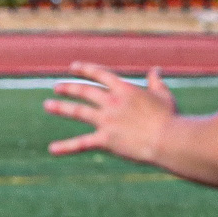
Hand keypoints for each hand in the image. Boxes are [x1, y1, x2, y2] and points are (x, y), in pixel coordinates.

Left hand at [43, 62, 176, 163]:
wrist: (168, 139)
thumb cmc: (170, 118)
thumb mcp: (163, 95)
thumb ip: (156, 82)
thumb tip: (155, 70)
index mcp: (124, 89)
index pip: (100, 74)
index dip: (85, 69)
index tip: (73, 67)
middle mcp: (111, 102)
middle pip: (84, 91)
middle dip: (69, 88)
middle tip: (56, 87)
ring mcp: (106, 120)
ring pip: (78, 111)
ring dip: (61, 107)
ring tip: (48, 105)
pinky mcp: (105, 139)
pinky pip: (81, 143)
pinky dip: (66, 147)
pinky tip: (52, 149)